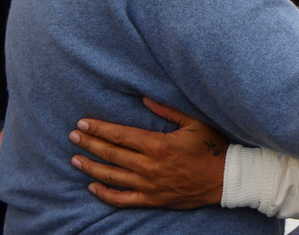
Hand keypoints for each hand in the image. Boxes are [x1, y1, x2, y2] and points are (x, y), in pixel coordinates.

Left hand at [69, 97, 228, 208]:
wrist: (224, 179)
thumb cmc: (211, 148)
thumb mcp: (193, 123)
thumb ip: (167, 110)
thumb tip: (144, 98)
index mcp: (158, 145)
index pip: (121, 136)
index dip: (99, 129)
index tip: (83, 123)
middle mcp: (150, 166)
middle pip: (112, 154)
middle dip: (89, 144)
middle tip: (73, 136)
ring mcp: (150, 185)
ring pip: (112, 177)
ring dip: (91, 168)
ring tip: (75, 159)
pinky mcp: (153, 200)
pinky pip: (123, 200)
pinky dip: (105, 194)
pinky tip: (93, 186)